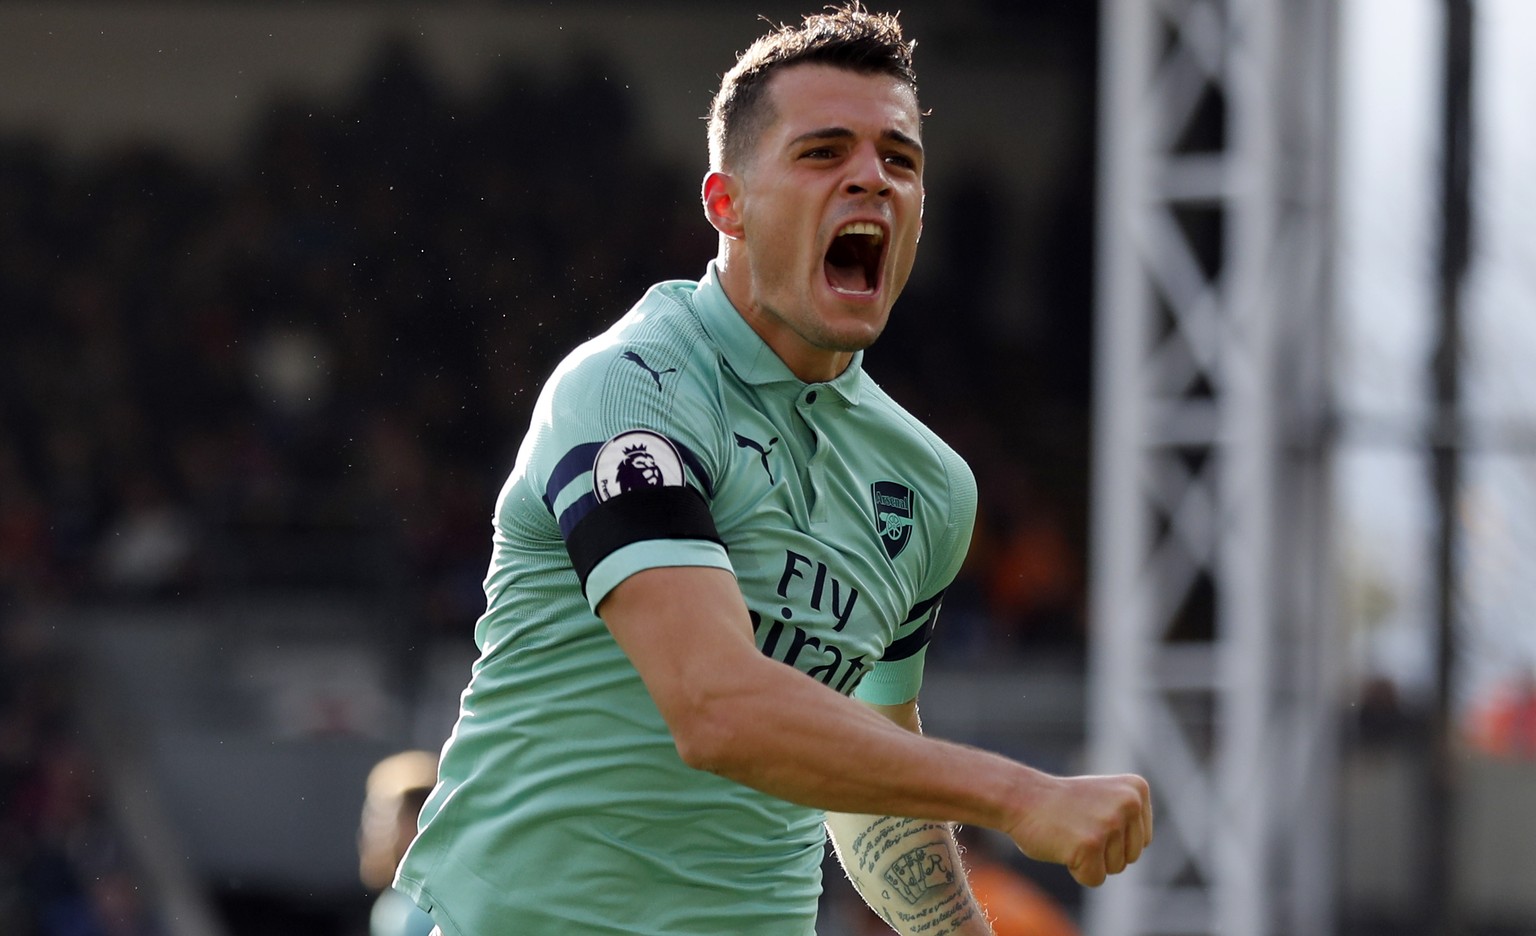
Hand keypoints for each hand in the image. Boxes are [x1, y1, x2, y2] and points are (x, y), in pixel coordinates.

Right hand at [1003, 772, 1152, 886]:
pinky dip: (1077, 870)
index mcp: (1136, 789)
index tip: (1090, 816)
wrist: (1021, 797)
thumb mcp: (1106, 798)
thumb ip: (1128, 818)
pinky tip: (1063, 846)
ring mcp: (1109, 824)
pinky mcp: (1091, 845)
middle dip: (1104, 851)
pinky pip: (1095, 879)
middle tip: (1078, 827)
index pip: (1142, 840)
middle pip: (1132, 856)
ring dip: (1091, 860)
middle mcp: (1128, 803)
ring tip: (1070, 833)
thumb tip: (1137, 852)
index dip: (1114, 838)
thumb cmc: (1060, 803)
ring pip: (1115, 869)